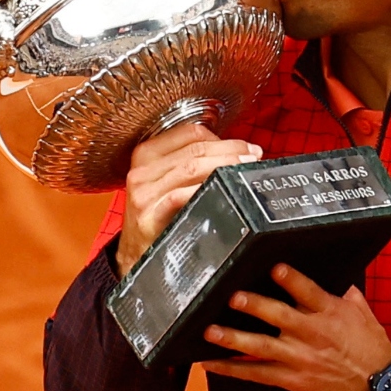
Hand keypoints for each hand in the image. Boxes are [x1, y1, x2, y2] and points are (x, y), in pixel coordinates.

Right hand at [117, 122, 261, 276]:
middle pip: (195, 149)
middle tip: (252, 156)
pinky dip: (203, 189)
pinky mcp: (148, 215)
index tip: (245, 145)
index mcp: (147, 154)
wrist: (138, 257)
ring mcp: (143, 192)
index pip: (190, 133)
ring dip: (223, 167)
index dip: (222, 137)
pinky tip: (223, 191)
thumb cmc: (158, 218)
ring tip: (244, 170)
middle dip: (230, 151)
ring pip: (190, 168)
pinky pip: (180, 196)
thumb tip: (234, 152)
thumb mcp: (166, 183)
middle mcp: (142, 170)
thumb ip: (190, 164)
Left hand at [200, 263, 390, 390]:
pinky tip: (212, 362)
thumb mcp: (363, 314)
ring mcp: (300, 358)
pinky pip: (258, 373)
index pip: (308, 291)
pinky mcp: (293, 379)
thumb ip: (345, 293)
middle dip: (255, 306)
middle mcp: (311, 333)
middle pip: (279, 316)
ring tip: (210, 330)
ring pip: (262, 346)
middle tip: (233, 296)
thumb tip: (335, 276)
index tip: (274, 267)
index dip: (291, 279)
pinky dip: (233, 368)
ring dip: (234, 338)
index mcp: (329, 312)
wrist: (381, 388)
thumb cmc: (372, 348)